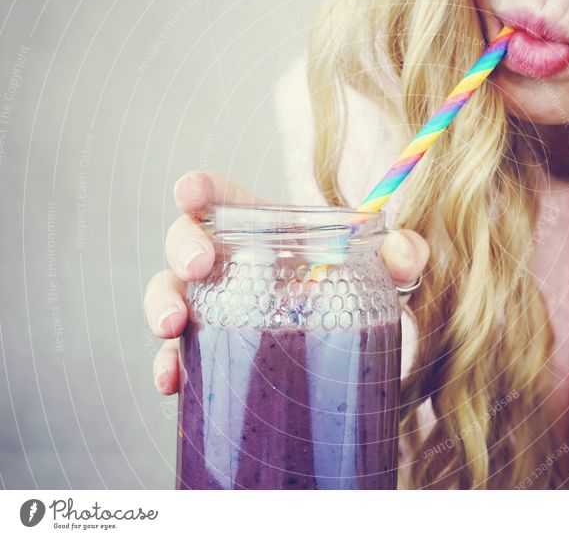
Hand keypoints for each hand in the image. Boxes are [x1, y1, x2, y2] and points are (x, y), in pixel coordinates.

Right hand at [144, 171, 429, 395]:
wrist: (345, 346)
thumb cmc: (353, 290)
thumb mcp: (381, 270)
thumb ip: (402, 253)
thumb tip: (404, 253)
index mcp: (263, 231)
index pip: (221, 199)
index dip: (199, 189)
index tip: (189, 192)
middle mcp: (230, 265)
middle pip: (184, 242)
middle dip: (181, 248)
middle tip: (196, 267)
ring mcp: (215, 309)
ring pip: (169, 296)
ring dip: (161, 307)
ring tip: (173, 326)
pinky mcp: (213, 351)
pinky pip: (179, 355)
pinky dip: (169, 366)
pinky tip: (172, 382)